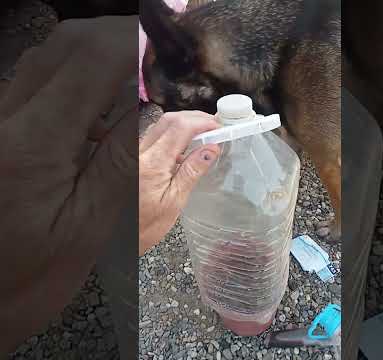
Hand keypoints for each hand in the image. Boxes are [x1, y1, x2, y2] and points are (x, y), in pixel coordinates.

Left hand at [0, 16, 136, 352]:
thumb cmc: (36, 273)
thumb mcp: (91, 223)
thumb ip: (124, 160)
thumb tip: (155, 109)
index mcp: (33, 146)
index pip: (91, 62)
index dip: (135, 44)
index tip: (169, 51)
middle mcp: (5, 119)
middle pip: (68, 44)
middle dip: (120, 40)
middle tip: (158, 59)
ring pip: (51, 56)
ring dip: (100, 53)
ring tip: (138, 74)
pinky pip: (39, 78)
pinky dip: (79, 73)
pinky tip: (102, 99)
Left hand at [139, 111, 219, 254]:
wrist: (119, 236)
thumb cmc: (145, 225)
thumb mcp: (175, 202)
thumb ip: (192, 171)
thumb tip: (211, 149)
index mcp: (152, 164)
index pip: (180, 128)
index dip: (203, 122)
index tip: (218, 127)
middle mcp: (139, 153)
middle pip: (170, 120)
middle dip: (195, 118)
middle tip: (214, 127)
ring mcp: (134, 153)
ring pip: (161, 125)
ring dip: (184, 124)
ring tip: (204, 134)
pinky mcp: (133, 157)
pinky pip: (154, 136)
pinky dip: (173, 134)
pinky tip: (185, 146)